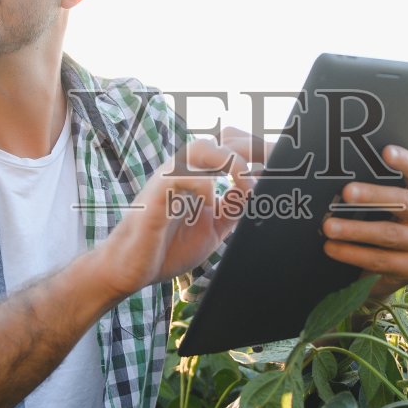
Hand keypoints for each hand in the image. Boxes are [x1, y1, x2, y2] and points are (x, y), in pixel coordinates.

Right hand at [95, 137, 256, 299]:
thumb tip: (258, 191)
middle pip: (221, 139)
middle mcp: (183, 171)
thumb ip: (233, 207)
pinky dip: (203, 185)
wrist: (130, 268)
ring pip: (200, 148)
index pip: (231, 146)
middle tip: (270, 170)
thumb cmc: (167, 246)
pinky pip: (180, 177)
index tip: (278, 167)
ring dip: (229, 161)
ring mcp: (168, 181)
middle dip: (251, 150)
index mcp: (198, 175)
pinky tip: (210, 203)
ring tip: (244, 182)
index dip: (256, 151)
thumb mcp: (213, 226)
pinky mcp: (156, 197)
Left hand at [321, 145, 407, 300]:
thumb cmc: (388, 223)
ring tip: (328, 226)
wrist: (398, 267)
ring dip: (355, 230)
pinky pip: (380, 260)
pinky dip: (352, 254)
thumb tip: (337, 177)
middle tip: (346, 192)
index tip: (386, 151)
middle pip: (405, 202)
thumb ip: (378, 192)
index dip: (405, 161)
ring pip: (389, 234)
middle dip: (373, 196)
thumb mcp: (390, 206)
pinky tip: (331, 249)